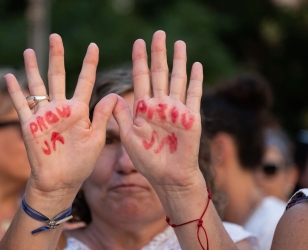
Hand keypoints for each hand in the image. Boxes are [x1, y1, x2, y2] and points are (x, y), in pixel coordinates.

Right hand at [5, 34, 116, 200]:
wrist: (61, 181)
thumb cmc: (81, 162)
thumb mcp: (96, 138)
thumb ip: (103, 116)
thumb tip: (116, 94)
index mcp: (80, 110)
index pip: (85, 81)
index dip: (89, 64)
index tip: (94, 46)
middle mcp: (61, 108)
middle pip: (58, 76)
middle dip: (57, 57)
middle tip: (56, 37)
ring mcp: (44, 116)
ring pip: (38, 86)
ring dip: (33, 68)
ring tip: (30, 50)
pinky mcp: (30, 126)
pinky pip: (22, 105)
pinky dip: (15, 92)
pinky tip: (10, 77)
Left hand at [113, 31, 203, 190]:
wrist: (169, 177)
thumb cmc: (148, 160)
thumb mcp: (129, 138)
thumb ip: (121, 117)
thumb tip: (111, 96)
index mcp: (143, 108)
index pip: (141, 78)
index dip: (140, 60)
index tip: (137, 42)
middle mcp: (160, 104)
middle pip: (159, 73)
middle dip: (158, 53)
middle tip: (158, 33)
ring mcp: (176, 109)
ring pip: (177, 79)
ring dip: (178, 61)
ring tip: (179, 42)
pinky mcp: (191, 117)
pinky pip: (194, 94)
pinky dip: (196, 79)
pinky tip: (196, 64)